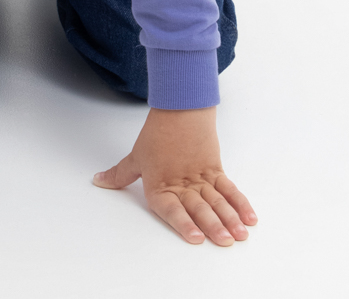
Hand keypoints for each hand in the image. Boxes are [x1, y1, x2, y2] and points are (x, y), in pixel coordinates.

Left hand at [93, 105, 255, 246]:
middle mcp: (183, 185)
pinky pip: (229, 189)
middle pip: (200, 207)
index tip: (197, 238)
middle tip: (225, 241)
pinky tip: (249, 217)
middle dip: (214, 226)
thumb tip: (98, 182)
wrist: (180, 106)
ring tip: (240, 235)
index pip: (172, 209)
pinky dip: (240, 203)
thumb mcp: (136, 156)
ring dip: (230, 218)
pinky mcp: (215, 169)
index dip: (184, 224)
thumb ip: (120, 175)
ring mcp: (201, 177)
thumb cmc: (157, 132)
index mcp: (161, 186)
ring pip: (217, 201)